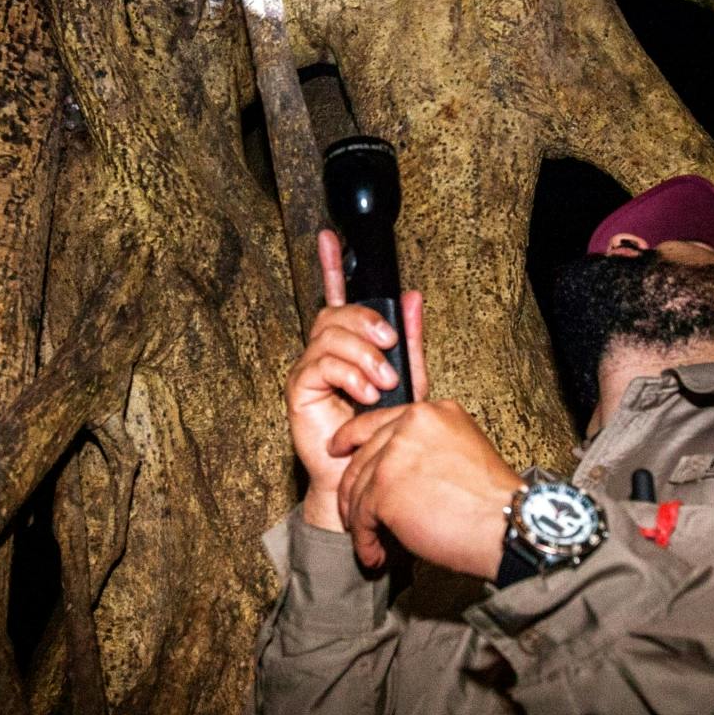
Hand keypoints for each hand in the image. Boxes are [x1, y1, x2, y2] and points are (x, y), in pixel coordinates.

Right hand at [285, 229, 427, 530]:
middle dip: (366, 321)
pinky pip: (319, 364)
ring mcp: (310, 369)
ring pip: (328, 336)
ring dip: (362, 354)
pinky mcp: (299, 390)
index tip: (331, 237)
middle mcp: (325, 351)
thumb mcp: (409, 381)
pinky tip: (366, 393)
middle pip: (335, 313)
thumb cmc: (384, 432)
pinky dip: (348, 374)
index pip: (338, 295)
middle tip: (391, 346)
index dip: (332, 265)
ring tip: (383, 382)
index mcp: (349, 344)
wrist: (366, 477)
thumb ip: (411, 341)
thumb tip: (414, 297)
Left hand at [329, 400, 521, 575]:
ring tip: (369, 540)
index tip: (339, 450)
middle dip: (353, 487)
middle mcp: (411, 425)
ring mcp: (395, 455)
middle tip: (351, 512)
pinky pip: (361, 515)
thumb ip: (426, 447)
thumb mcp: (461, 452)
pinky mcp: (384, 489)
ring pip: (357, 486)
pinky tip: (374, 554)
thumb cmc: (492, 502)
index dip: (352, 437)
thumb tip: (391, 463)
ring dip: (359, 519)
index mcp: (433, 412)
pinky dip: (364, 539)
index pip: (379, 422)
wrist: (506, 527)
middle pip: (363, 454)